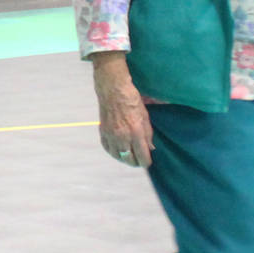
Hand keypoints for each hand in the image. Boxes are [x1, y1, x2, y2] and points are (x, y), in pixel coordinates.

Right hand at [91, 53, 153, 167]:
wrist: (113, 90)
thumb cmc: (132, 100)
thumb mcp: (145, 116)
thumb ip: (148, 134)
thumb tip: (150, 148)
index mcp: (135, 132)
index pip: (142, 157)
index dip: (146, 162)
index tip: (148, 162)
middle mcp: (122, 136)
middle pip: (129, 160)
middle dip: (136, 162)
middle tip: (140, 161)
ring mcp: (111, 135)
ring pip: (118, 157)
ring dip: (125, 159)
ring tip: (130, 157)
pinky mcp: (103, 132)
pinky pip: (108, 149)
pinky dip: (114, 152)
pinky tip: (118, 151)